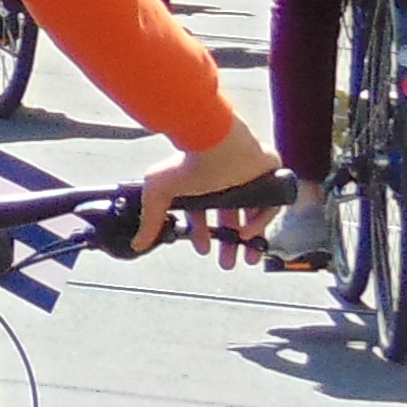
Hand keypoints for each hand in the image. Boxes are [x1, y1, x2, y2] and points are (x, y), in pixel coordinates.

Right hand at [128, 127, 284, 261]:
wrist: (217, 143)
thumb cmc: (187, 162)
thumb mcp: (159, 193)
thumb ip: (150, 220)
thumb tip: (136, 243)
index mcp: (201, 183)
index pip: (202, 212)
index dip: (201, 232)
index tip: (203, 249)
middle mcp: (226, 181)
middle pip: (229, 217)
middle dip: (227, 243)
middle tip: (226, 263)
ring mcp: (249, 180)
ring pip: (252, 214)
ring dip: (248, 239)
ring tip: (246, 258)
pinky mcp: (269, 178)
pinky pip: (270, 206)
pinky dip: (260, 222)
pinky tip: (248, 234)